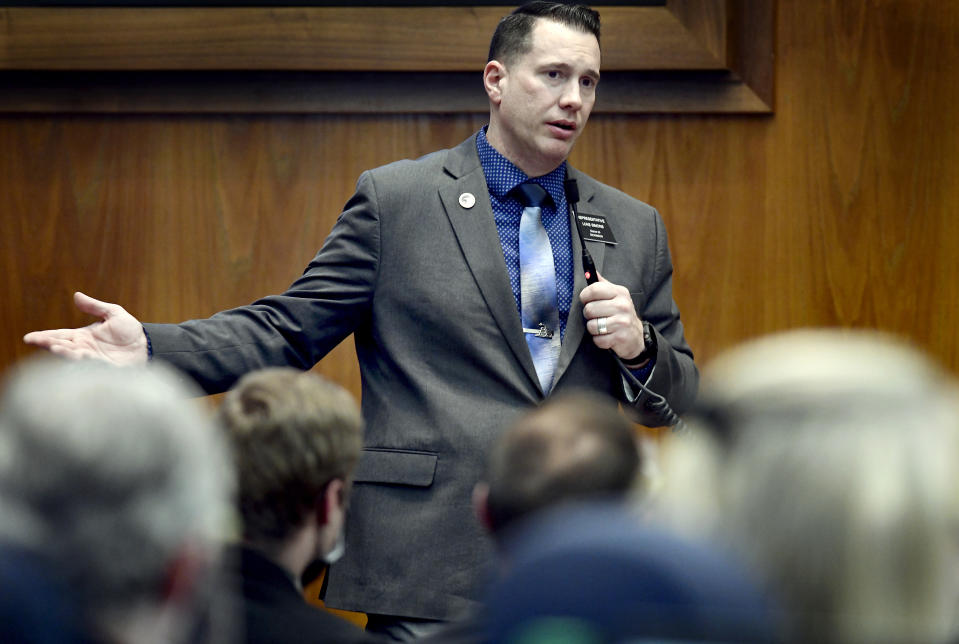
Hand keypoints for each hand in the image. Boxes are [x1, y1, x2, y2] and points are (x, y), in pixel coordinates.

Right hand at [23, 292, 148, 365]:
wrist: (148, 345)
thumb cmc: (130, 331)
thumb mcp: (113, 314)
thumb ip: (95, 307)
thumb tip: (76, 295)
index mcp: (83, 337)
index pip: (59, 336)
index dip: (44, 337)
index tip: (29, 338)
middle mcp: (84, 349)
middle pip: (62, 346)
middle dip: (49, 344)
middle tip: (36, 341)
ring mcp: (93, 360)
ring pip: (74, 357)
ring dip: (64, 352)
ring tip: (56, 347)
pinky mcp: (105, 369)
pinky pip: (92, 366)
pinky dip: (85, 361)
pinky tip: (80, 355)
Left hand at [580, 273, 644, 360]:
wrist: (636, 336)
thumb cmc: (620, 314)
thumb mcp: (615, 296)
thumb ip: (601, 284)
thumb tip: (589, 272)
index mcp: (620, 292)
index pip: (594, 289)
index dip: (585, 296)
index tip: (586, 300)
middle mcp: (623, 305)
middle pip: (589, 309)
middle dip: (589, 315)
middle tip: (597, 316)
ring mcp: (622, 322)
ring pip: (592, 325)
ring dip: (593, 329)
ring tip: (603, 327)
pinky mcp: (620, 337)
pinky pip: (597, 339)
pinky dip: (599, 340)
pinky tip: (607, 336)